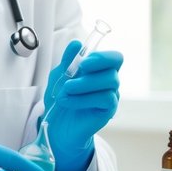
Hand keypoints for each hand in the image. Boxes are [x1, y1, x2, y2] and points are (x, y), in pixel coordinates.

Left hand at [44, 40, 123, 170]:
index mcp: (99, 70)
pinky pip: (105, 98)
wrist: (57, 126)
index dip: (102, 55)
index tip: (83, 61)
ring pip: (110, 81)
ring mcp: (111, 96)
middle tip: (71, 77)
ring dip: (84, 84)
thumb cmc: (61, 99)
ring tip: (66, 91)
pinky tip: (69, 101)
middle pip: (114, 66)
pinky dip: (83, 98)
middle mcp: (109, 82)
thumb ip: (67, 61)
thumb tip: (76, 43)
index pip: (114, 57)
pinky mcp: (109, 111)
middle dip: (92, 68)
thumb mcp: (58, 76)